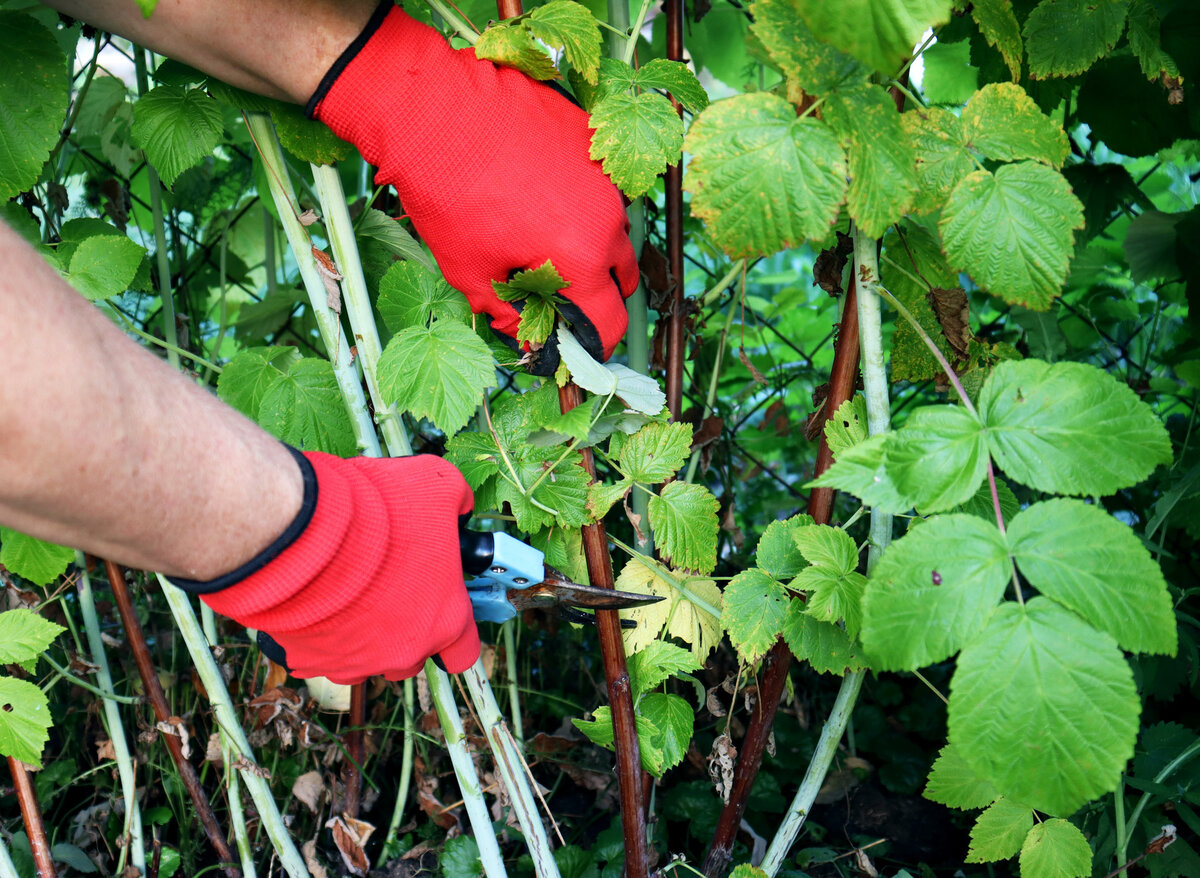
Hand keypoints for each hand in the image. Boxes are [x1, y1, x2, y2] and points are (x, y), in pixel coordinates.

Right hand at [170, 448, 479, 683]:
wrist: (304, 532)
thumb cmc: (378, 515)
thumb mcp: (438, 486)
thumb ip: (458, 500)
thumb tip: (460, 505)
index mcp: (444, 621)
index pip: (463, 650)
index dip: (452, 627)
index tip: (440, 605)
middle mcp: (402, 653)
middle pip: (411, 656)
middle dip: (404, 630)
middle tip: (389, 591)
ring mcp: (354, 663)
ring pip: (365, 661)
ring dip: (362, 636)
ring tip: (348, 596)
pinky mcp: (309, 660)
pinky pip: (320, 656)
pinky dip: (321, 636)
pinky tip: (315, 602)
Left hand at [308, 4, 638, 362]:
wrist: (433, 108)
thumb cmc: (447, 196)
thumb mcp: (471, 272)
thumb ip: (511, 314)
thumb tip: (529, 336)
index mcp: (580, 258)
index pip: (611, 322)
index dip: (594, 343)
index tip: (577, 345)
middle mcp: (606, 218)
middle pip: (622, 275)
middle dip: (596, 292)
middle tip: (557, 292)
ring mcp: (603, 175)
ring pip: (612, 228)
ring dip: (589, 243)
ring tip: (542, 235)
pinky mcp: (591, 139)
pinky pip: (599, 185)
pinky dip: (579, 199)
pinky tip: (539, 190)